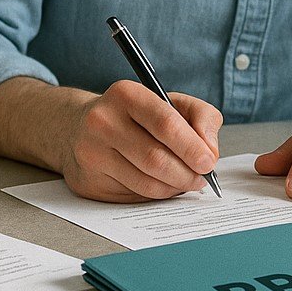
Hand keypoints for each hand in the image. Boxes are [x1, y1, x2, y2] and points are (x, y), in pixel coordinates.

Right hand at [60, 80, 221, 202]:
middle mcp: (102, 122)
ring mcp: (91, 153)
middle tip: (202, 178)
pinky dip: (156, 194)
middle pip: (156, 158)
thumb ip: (201, 117)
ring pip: (146, 183)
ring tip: (185, 181)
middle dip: (187, 173)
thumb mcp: (170, 102)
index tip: (208, 162)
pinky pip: (134, 196)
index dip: (192, 147)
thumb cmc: (135, 115)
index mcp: (126, 95)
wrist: (80, 127)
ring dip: (174, 187)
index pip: (165, 123)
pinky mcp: (89, 181)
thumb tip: (210, 151)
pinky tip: (161, 184)